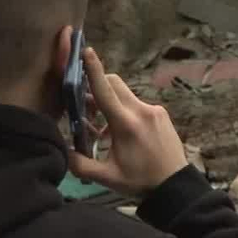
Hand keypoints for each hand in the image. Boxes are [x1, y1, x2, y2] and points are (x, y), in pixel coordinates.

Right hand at [67, 47, 189, 196]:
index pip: (105, 90)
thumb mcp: (106, 177)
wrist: (175, 186)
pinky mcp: (161, 114)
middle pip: (114, 84)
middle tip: (85, 109)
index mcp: (126, 124)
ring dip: (109, 104)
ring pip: (124, 95)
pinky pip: (136, 105)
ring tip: (102, 131)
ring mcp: (154, 111)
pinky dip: (124, 112)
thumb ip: (79, 164)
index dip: (93, 69)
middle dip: (96, 89)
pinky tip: (120, 134)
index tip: (86, 50)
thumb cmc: (140, 182)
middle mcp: (141, 111)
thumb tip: (62, 150)